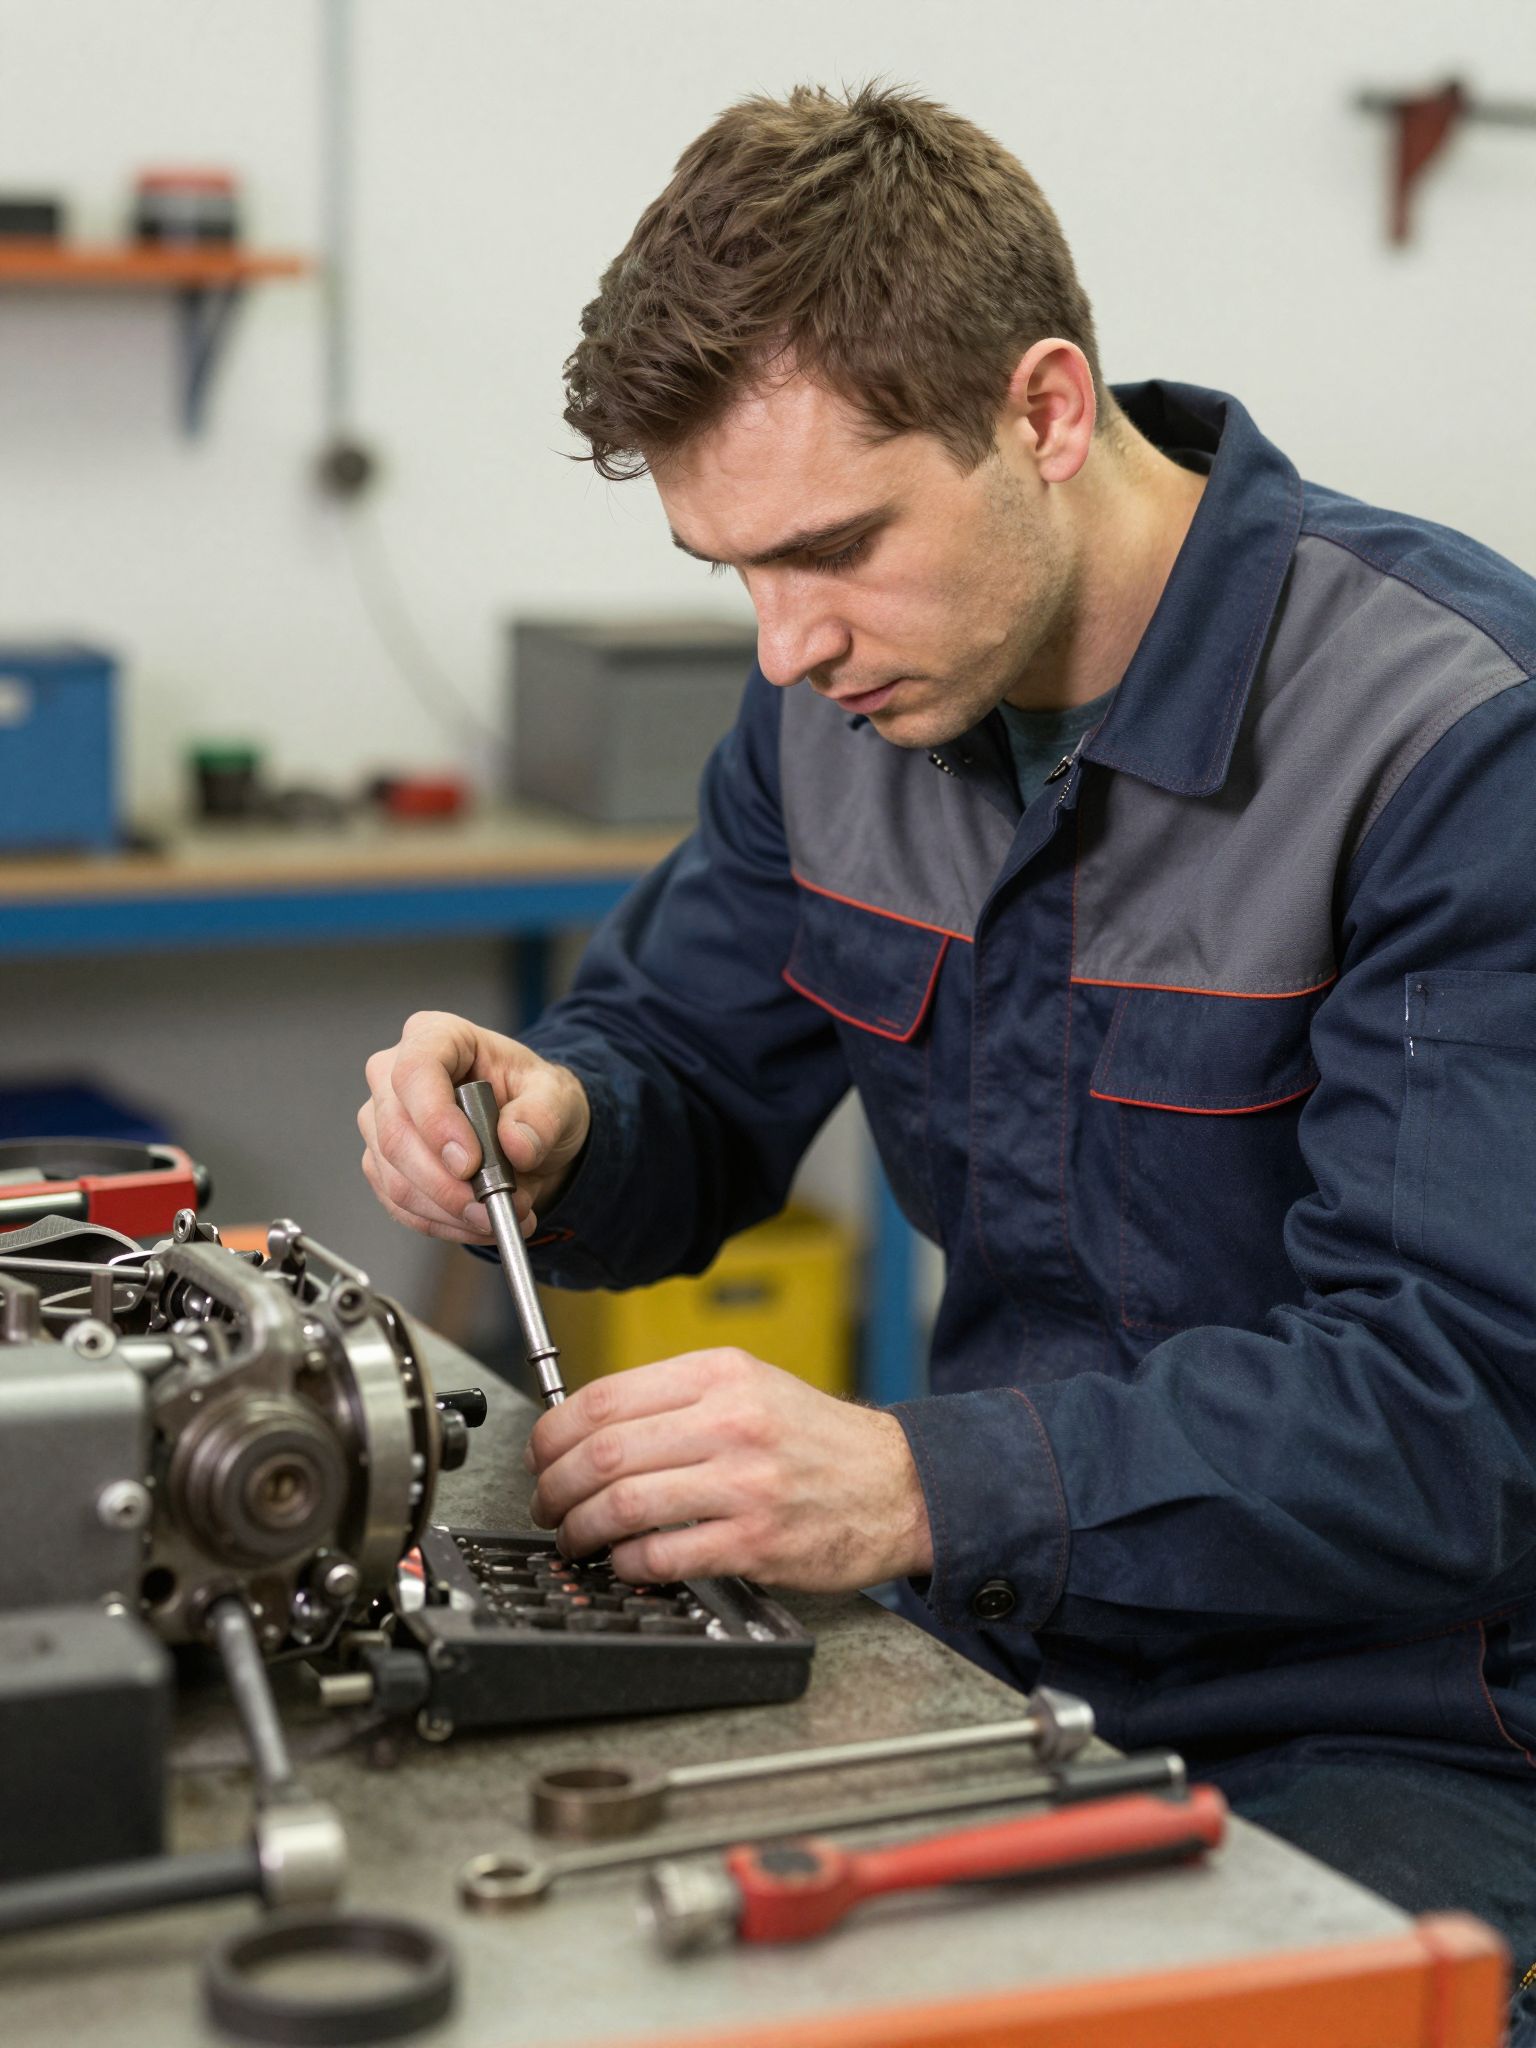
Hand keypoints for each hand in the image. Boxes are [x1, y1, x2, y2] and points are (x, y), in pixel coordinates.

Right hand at [359, 1010, 590, 1243]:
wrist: (526, 1130)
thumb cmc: (532, 1097)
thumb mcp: (557, 1096)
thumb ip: (542, 1115)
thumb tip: (516, 1145)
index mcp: (435, 1037)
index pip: (415, 1072)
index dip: (435, 1120)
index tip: (469, 1162)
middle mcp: (395, 1075)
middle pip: (395, 1133)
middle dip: (447, 1184)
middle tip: (493, 1205)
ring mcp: (382, 1121)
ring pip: (395, 1178)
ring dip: (449, 1210)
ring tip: (499, 1215)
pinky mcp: (383, 1164)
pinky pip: (400, 1204)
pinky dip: (442, 1222)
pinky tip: (477, 1222)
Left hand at [525, 1349, 933, 1590]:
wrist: (898, 1484)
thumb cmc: (817, 1440)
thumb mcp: (750, 1387)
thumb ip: (677, 1399)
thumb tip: (591, 1428)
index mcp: (719, 1375)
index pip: (604, 1398)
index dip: (552, 1433)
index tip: (541, 1456)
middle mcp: (730, 1422)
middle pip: (603, 1453)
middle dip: (554, 1487)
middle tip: (546, 1506)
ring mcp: (744, 1483)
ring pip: (624, 1504)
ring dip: (581, 1529)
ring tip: (575, 1538)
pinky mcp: (756, 1540)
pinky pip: (663, 1554)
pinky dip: (628, 1563)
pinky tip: (625, 1561)